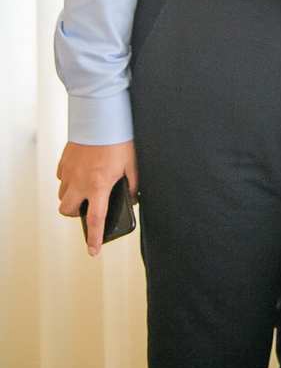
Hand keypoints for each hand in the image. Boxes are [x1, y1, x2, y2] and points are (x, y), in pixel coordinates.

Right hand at [56, 140, 137, 257]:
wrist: (101, 116)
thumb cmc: (118, 139)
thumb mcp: (132, 163)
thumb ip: (132, 183)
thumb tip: (133, 196)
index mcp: (99, 186)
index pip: (95, 219)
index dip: (94, 238)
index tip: (93, 251)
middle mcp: (80, 182)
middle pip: (67, 211)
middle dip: (74, 214)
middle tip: (86, 207)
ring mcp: (70, 171)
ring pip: (62, 194)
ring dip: (71, 195)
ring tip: (85, 187)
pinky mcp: (64, 160)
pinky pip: (61, 177)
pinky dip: (68, 179)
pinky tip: (80, 172)